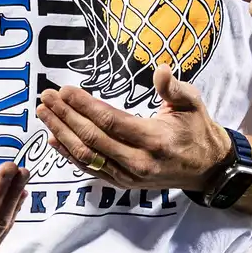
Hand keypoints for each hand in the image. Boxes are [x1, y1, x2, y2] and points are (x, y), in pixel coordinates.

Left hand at [36, 65, 231, 190]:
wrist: (207, 168)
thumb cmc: (197, 130)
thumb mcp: (192, 103)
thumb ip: (173, 87)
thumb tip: (160, 69)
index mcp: (154, 139)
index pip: (110, 121)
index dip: (84, 105)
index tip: (64, 90)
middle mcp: (138, 161)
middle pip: (92, 138)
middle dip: (65, 116)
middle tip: (45, 97)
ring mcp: (128, 176)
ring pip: (86, 155)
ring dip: (61, 133)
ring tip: (44, 113)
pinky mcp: (123, 183)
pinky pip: (90, 169)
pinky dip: (69, 155)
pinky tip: (53, 139)